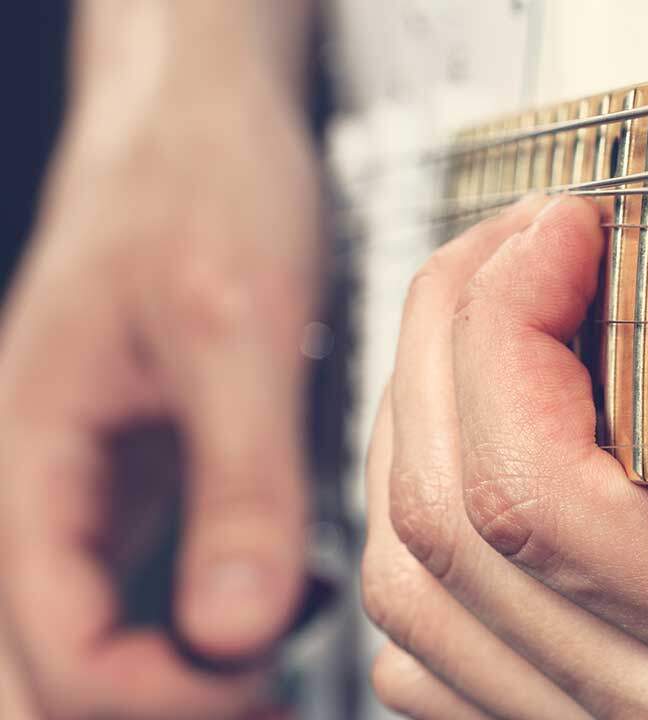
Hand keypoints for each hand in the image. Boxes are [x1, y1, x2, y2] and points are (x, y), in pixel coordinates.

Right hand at [0, 50, 319, 718]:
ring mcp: (88, 482)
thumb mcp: (234, 326)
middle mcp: (45, 486)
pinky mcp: (140, 468)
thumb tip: (237, 632)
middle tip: (278, 697)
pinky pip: (143, 584)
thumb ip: (238, 479)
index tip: (269, 679)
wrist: (197, 117)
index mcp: (33, 459)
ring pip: (100, 632)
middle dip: (163, 705)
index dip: (159, 699)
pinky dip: (209, 620)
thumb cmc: (202, 188)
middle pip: (60, 666)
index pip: (55, 653)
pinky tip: (295, 594)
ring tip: (288, 661)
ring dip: (186, 674)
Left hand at [363, 196, 647, 718]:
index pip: (540, 496)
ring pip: (415, 599)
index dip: (506, 327)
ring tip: (494, 320)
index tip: (563, 227)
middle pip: (450, 528)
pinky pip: (431, 662)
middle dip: (448, 340)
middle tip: (517, 243)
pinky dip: (419, 533)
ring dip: (417, 424)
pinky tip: (485, 445)